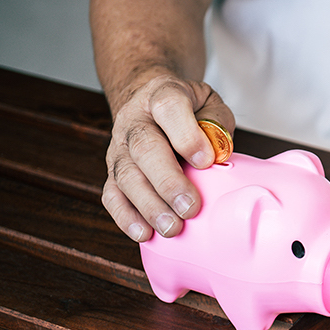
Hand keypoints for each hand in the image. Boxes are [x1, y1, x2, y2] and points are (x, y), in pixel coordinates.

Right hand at [102, 74, 233, 241]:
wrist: (149, 101)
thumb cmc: (188, 108)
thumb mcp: (209, 102)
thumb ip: (216, 123)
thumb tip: (217, 155)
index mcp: (162, 96)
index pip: (169, 109)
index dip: (187, 136)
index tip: (206, 161)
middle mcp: (134, 121)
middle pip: (144, 149)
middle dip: (167, 182)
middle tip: (189, 207)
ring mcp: (119, 147)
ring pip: (126, 175)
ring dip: (149, 206)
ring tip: (172, 227)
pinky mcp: (112, 171)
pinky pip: (112, 195)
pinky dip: (126, 216)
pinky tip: (144, 233)